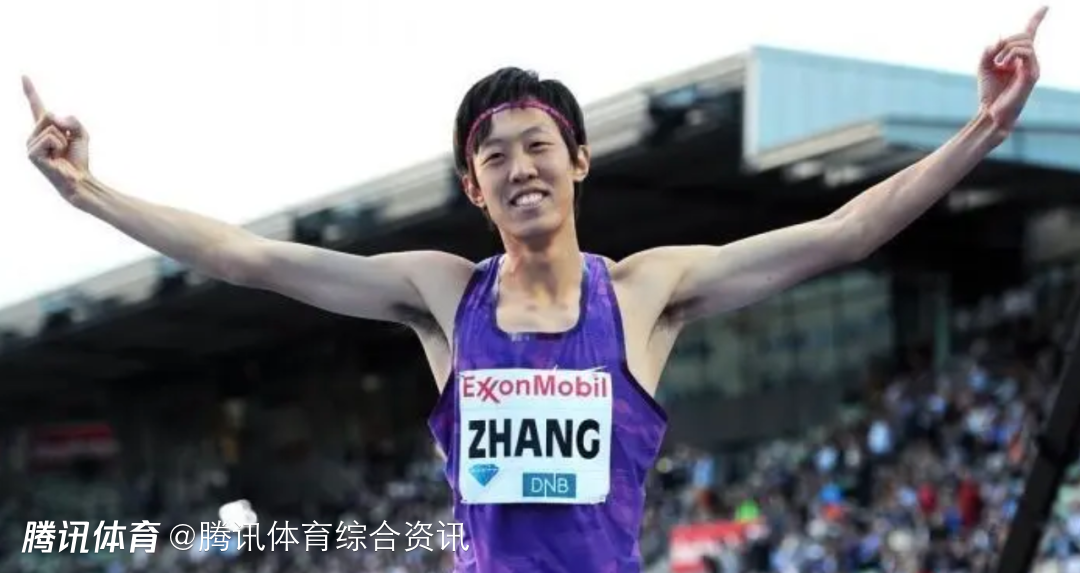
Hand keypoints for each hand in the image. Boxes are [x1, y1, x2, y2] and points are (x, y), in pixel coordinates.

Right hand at [23, 76, 91, 203]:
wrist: (79, 179)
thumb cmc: (78, 158)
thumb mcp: (81, 133)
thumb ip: (72, 120)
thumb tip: (53, 117)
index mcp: (44, 128)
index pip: (36, 105)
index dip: (30, 90)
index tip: (24, 75)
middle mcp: (34, 134)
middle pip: (49, 115)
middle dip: (65, 128)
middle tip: (67, 146)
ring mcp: (30, 144)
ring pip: (51, 127)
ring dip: (63, 140)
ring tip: (61, 153)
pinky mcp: (31, 154)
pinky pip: (51, 138)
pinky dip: (59, 146)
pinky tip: (56, 158)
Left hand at [977, 6, 1047, 132]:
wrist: (991, 113)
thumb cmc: (989, 92)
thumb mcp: (984, 66)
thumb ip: (989, 51)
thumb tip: (1000, 39)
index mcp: (1018, 57)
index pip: (1030, 34)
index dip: (1037, 19)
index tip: (1045, 6)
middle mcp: (1029, 61)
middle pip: (1024, 35)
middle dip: (1006, 40)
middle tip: (994, 56)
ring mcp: (1033, 67)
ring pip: (1025, 42)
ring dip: (1007, 47)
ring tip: (998, 62)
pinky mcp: (1032, 74)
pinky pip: (1026, 52)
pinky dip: (1011, 53)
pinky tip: (1002, 64)